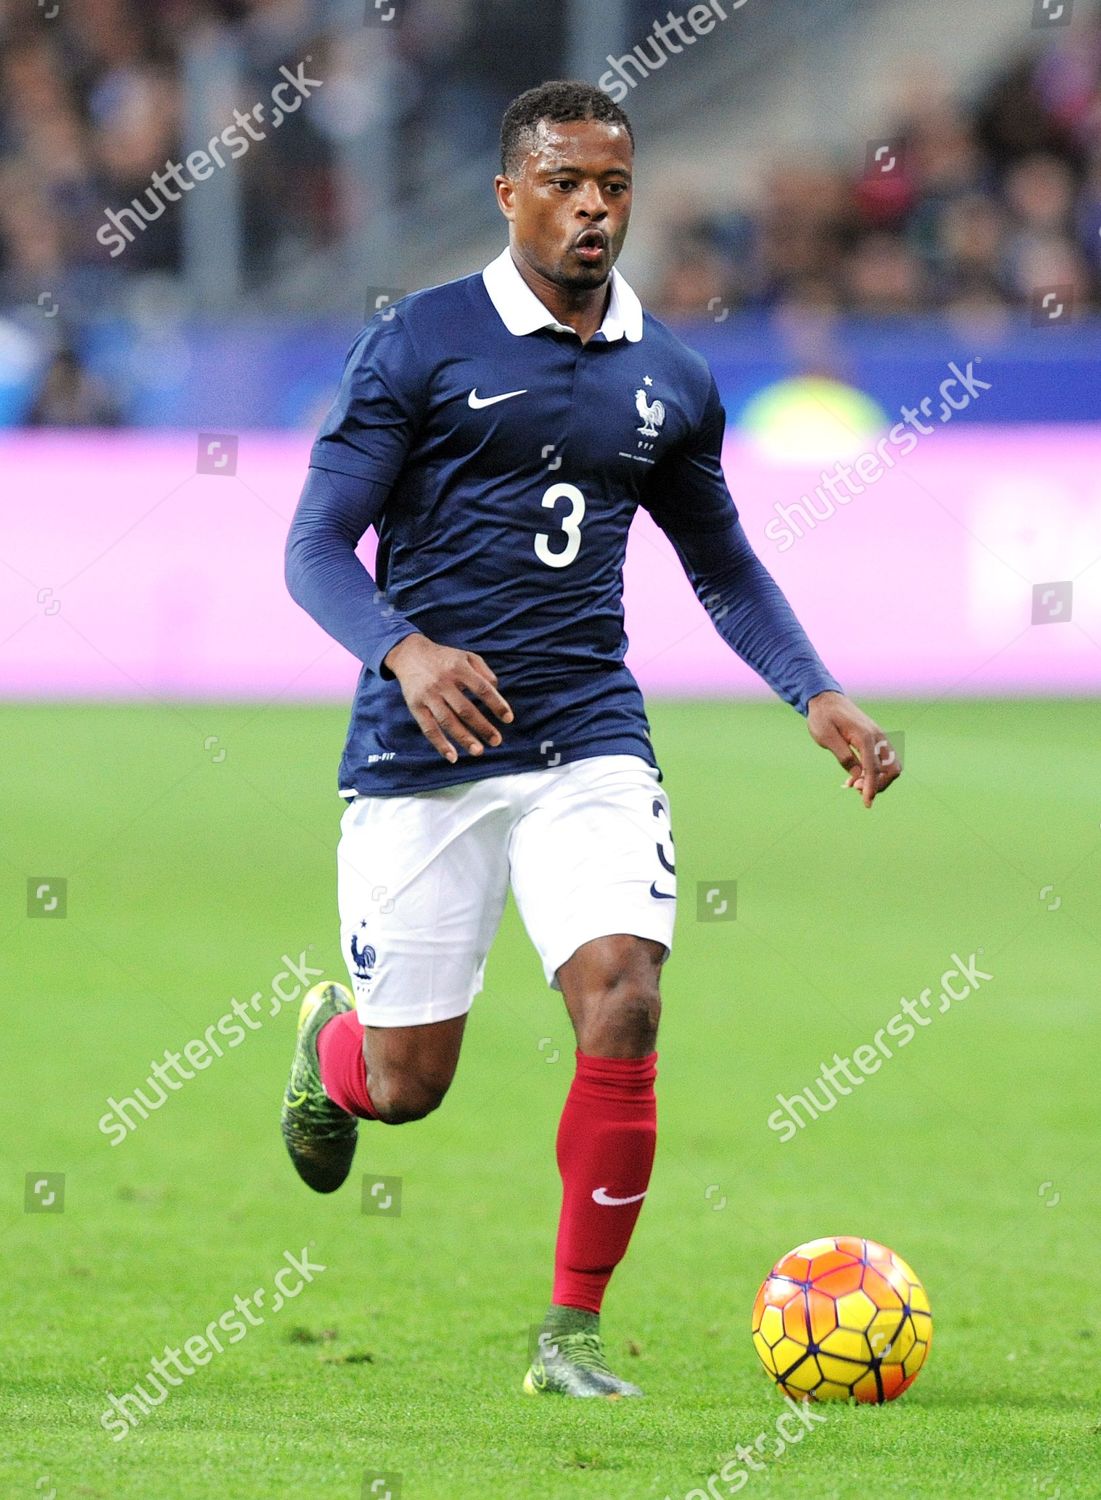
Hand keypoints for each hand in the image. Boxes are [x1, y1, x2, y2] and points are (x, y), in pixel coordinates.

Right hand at [383, 633, 513, 763]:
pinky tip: (453, 757)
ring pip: (448, 721)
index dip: (497, 704)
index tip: (508, 719)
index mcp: (459, 669)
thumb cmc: (444, 658)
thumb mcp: (466, 656)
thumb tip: (496, 690)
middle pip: (466, 709)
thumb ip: (484, 671)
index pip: (482, 689)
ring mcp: (429, 696)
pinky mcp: (416, 707)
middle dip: (482, 727)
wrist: (409, 654)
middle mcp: (443, 683)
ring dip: (464, 738)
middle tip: (497, 741)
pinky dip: (440, 744)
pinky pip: (429, 728)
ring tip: (479, 751)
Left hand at [806, 691, 900, 808]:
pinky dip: (875, 772)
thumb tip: (857, 777)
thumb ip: (843, 757)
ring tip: (854, 784)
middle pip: (892, 769)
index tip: (866, 804)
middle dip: (879, 785)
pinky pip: (883, 760)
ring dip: (878, 780)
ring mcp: (879, 737)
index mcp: (865, 736)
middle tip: (855, 789)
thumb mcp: (826, 738)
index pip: (874, 768)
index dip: (871, 788)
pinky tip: (856, 777)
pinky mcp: (876, 739)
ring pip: (891, 766)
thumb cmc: (823, 717)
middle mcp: (877, 737)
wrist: (826, 700)